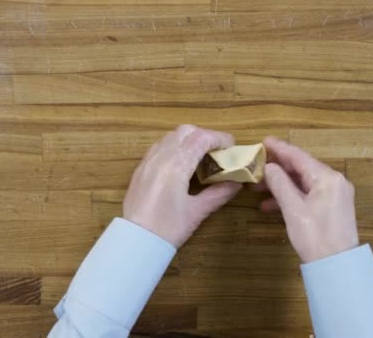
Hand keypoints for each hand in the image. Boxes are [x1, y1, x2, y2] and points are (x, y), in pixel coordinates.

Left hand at [123, 125, 242, 247]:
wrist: (136, 240)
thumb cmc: (168, 228)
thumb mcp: (197, 211)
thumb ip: (218, 193)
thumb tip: (237, 183)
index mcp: (176, 164)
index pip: (201, 138)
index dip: (219, 138)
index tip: (232, 147)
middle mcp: (160, 156)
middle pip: (186, 131)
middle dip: (205, 136)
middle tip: (217, 152)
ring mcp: (148, 161)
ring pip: (171, 136)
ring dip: (189, 140)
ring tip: (201, 158)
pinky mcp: (140, 169)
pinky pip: (160, 147)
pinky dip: (175, 147)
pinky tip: (182, 165)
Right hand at [254, 137, 358, 262]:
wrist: (337, 266)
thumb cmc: (315, 236)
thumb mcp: (293, 209)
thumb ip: (280, 184)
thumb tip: (269, 167)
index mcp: (327, 178)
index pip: (299, 156)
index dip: (279, 148)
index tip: (263, 141)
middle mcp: (334, 181)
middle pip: (302, 168)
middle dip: (277, 168)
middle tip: (256, 166)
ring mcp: (335, 194)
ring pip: (303, 182)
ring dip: (281, 184)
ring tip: (258, 189)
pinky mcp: (332, 207)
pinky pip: (309, 194)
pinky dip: (291, 196)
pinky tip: (271, 205)